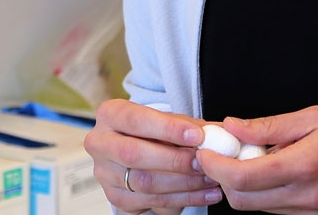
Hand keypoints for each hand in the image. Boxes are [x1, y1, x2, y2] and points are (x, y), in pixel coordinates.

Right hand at [84, 99, 225, 214]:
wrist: (138, 149)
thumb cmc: (154, 131)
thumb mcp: (168, 120)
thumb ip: (190, 125)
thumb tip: (218, 133)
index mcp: (110, 114)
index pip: (136, 120)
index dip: (167, 128)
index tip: (197, 135)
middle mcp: (100, 143)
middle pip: (133, 154)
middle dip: (174, 160)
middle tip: (204, 162)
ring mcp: (105, 174)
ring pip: (144, 182)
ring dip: (183, 183)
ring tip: (211, 179)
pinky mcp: (116, 197)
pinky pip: (151, 202)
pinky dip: (183, 199)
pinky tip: (205, 193)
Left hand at [196, 105, 317, 214]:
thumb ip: (270, 126)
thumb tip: (232, 127)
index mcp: (306, 165)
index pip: (242, 178)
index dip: (215, 165)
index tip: (207, 149)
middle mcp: (309, 196)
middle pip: (244, 201)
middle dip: (224, 178)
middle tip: (226, 150)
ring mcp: (316, 212)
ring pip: (260, 209)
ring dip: (246, 185)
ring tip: (255, 155)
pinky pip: (281, 210)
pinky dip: (268, 192)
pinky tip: (276, 168)